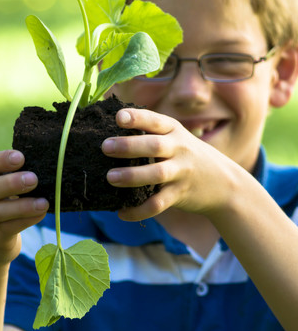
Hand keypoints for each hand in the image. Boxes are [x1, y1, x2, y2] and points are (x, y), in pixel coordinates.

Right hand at [0, 150, 48, 268]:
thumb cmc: (4, 204)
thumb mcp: (6, 186)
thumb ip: (20, 174)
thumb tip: (49, 162)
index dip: (0, 160)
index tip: (20, 157)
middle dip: (11, 183)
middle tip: (33, 179)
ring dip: (22, 206)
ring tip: (43, 203)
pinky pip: (7, 229)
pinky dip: (25, 221)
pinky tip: (40, 214)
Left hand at [102, 108, 233, 220]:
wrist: (225, 182)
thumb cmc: (188, 155)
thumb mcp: (177, 137)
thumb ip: (152, 132)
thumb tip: (111, 125)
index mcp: (174, 131)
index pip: (155, 121)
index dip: (137, 118)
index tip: (118, 117)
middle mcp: (179, 149)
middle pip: (154, 146)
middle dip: (129, 146)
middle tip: (105, 147)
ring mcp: (181, 172)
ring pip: (156, 174)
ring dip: (132, 176)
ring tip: (110, 178)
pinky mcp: (180, 194)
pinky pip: (158, 204)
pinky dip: (139, 211)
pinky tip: (122, 213)